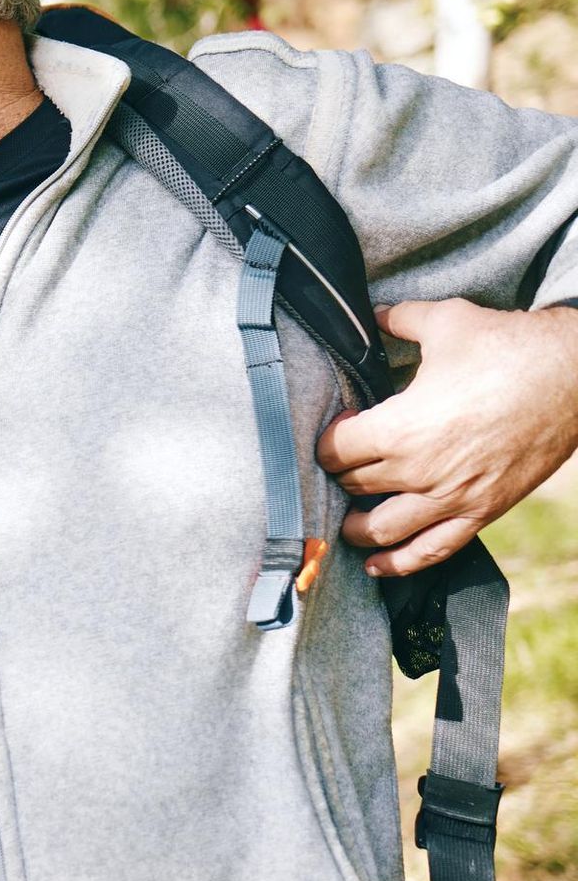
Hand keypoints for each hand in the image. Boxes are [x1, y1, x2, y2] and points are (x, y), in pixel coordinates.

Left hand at [316, 300, 577, 575]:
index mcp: (399, 428)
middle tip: (340, 466)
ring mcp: (451, 498)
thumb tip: (377, 313)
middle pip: (353, 486)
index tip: (337, 429)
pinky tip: (375, 567)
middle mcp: (418, 471)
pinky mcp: (482, 512)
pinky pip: (432, 550)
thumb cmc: (508, 346)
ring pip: (381, 528)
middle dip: (339, 477)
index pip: (335, 450)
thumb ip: (400, 320)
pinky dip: (400, 563)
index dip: (328, 440)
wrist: (577, 376)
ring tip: (343, 523)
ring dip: (354, 527)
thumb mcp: (445, 322)